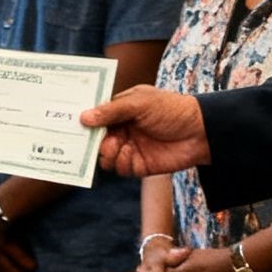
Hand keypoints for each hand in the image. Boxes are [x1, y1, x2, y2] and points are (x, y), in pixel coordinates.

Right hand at [83, 86, 209, 176]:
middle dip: (91, 141)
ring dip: (106, 153)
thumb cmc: (171, 109)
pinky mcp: (140, 165)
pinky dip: (121, 162)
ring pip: (106, 156)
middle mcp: (124, 129)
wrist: (200, 131)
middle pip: (97, 139)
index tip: (71, 124)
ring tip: (115, 146)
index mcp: (122, 110)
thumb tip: (84, 117)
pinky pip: (121, 168)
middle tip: (86, 142)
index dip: (85, 120)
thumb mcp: (139, 103)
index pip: (97, 116)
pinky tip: (129, 152)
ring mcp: (131, 147)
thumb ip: (112, 110)